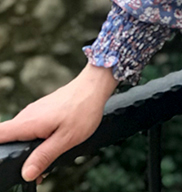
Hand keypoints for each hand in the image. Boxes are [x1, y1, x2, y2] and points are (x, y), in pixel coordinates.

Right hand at [0, 63, 118, 183]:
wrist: (95, 85)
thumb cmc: (84, 109)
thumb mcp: (66, 138)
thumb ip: (44, 156)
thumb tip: (26, 173)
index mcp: (27, 123)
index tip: (7, 160)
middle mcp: (26, 115)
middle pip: (10, 139)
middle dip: (21, 156)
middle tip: (39, 168)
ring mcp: (34, 112)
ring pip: (23, 135)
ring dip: (33, 148)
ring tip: (50, 157)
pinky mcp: (43, 110)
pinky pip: (34, 128)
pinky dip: (40, 138)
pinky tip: (55, 143)